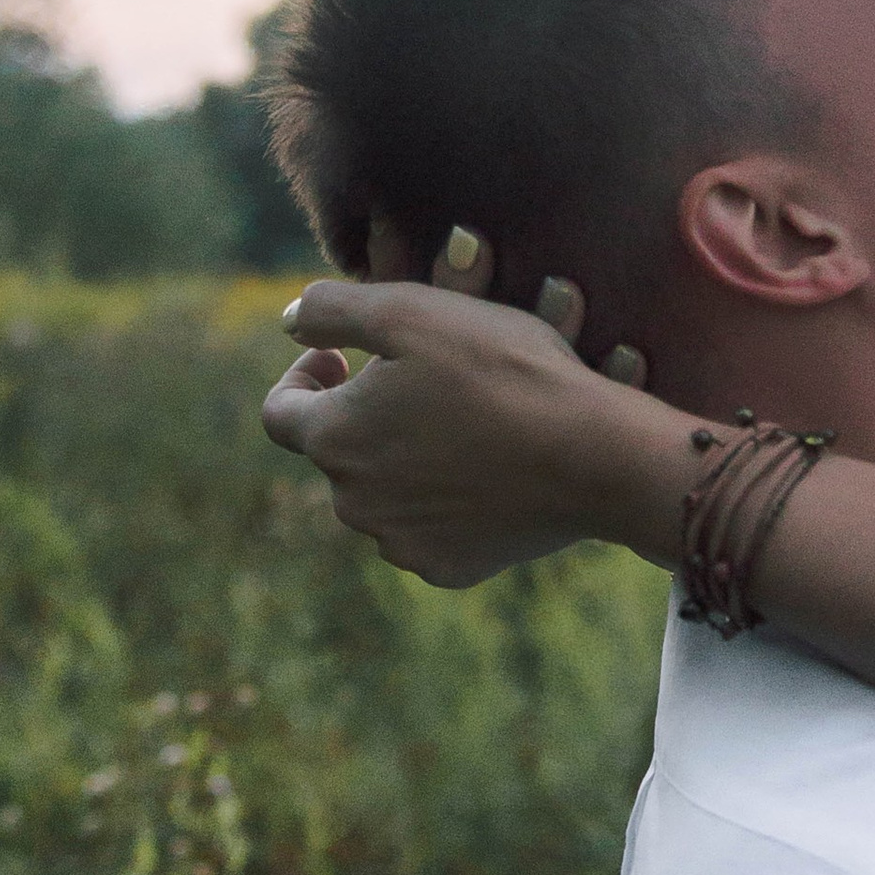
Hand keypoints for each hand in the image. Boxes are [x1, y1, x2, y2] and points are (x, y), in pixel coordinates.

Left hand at [262, 271, 680, 586]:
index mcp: (333, 437)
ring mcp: (399, 542)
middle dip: (366, 413)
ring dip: (401, 457)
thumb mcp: (412, 310)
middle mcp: (351, 502)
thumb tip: (290, 321)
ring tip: (456, 421)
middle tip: (420, 380)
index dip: (304, 374)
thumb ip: (333, 307)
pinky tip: (484, 470)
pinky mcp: (446, 568)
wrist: (594, 456)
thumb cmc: (504, 372)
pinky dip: (442, 501)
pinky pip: (426, 530)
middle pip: (337, 451)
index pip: (280, 411)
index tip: (341, 354)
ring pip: (381, 493)